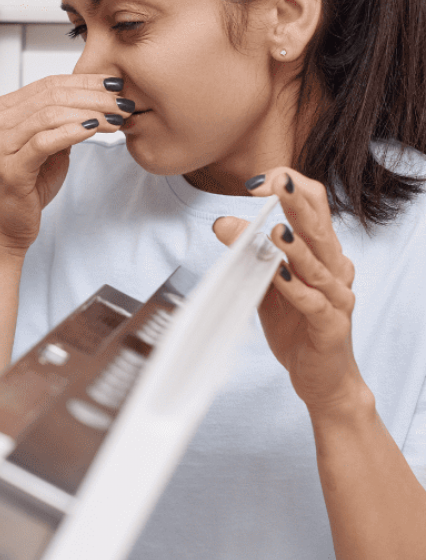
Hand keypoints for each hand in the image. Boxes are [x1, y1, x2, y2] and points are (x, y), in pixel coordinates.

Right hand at [0, 73, 132, 253]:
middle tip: (123, 103)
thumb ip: (62, 122)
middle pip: (52, 96)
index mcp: (2, 111)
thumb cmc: (26, 188)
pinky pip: (45, 142)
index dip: (86, 81)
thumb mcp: (48, 147)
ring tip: (116, 119)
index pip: (49, 84)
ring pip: (51, 115)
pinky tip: (95, 130)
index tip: (115, 85)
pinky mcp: (9, 168)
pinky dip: (73, 132)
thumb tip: (99, 98)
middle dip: (94, 97)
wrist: (3, 226)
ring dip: (90, 114)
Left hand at [212, 167, 369, 418]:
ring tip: (275, 228)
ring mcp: (337, 297)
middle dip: (297, 203)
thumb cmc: (297, 326)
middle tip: (277, 182)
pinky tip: (278, 275)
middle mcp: (335, 270)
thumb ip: (248, 254)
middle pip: (320, 228)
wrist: (323, 378)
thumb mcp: (265, 284)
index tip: (259, 181)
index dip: (292, 189)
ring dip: (296, 245)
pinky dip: (295, 288)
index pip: (315, 209)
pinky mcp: (330, 325)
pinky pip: (313, 303)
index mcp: (323, 254)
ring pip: (318, 264)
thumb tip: (221, 222)